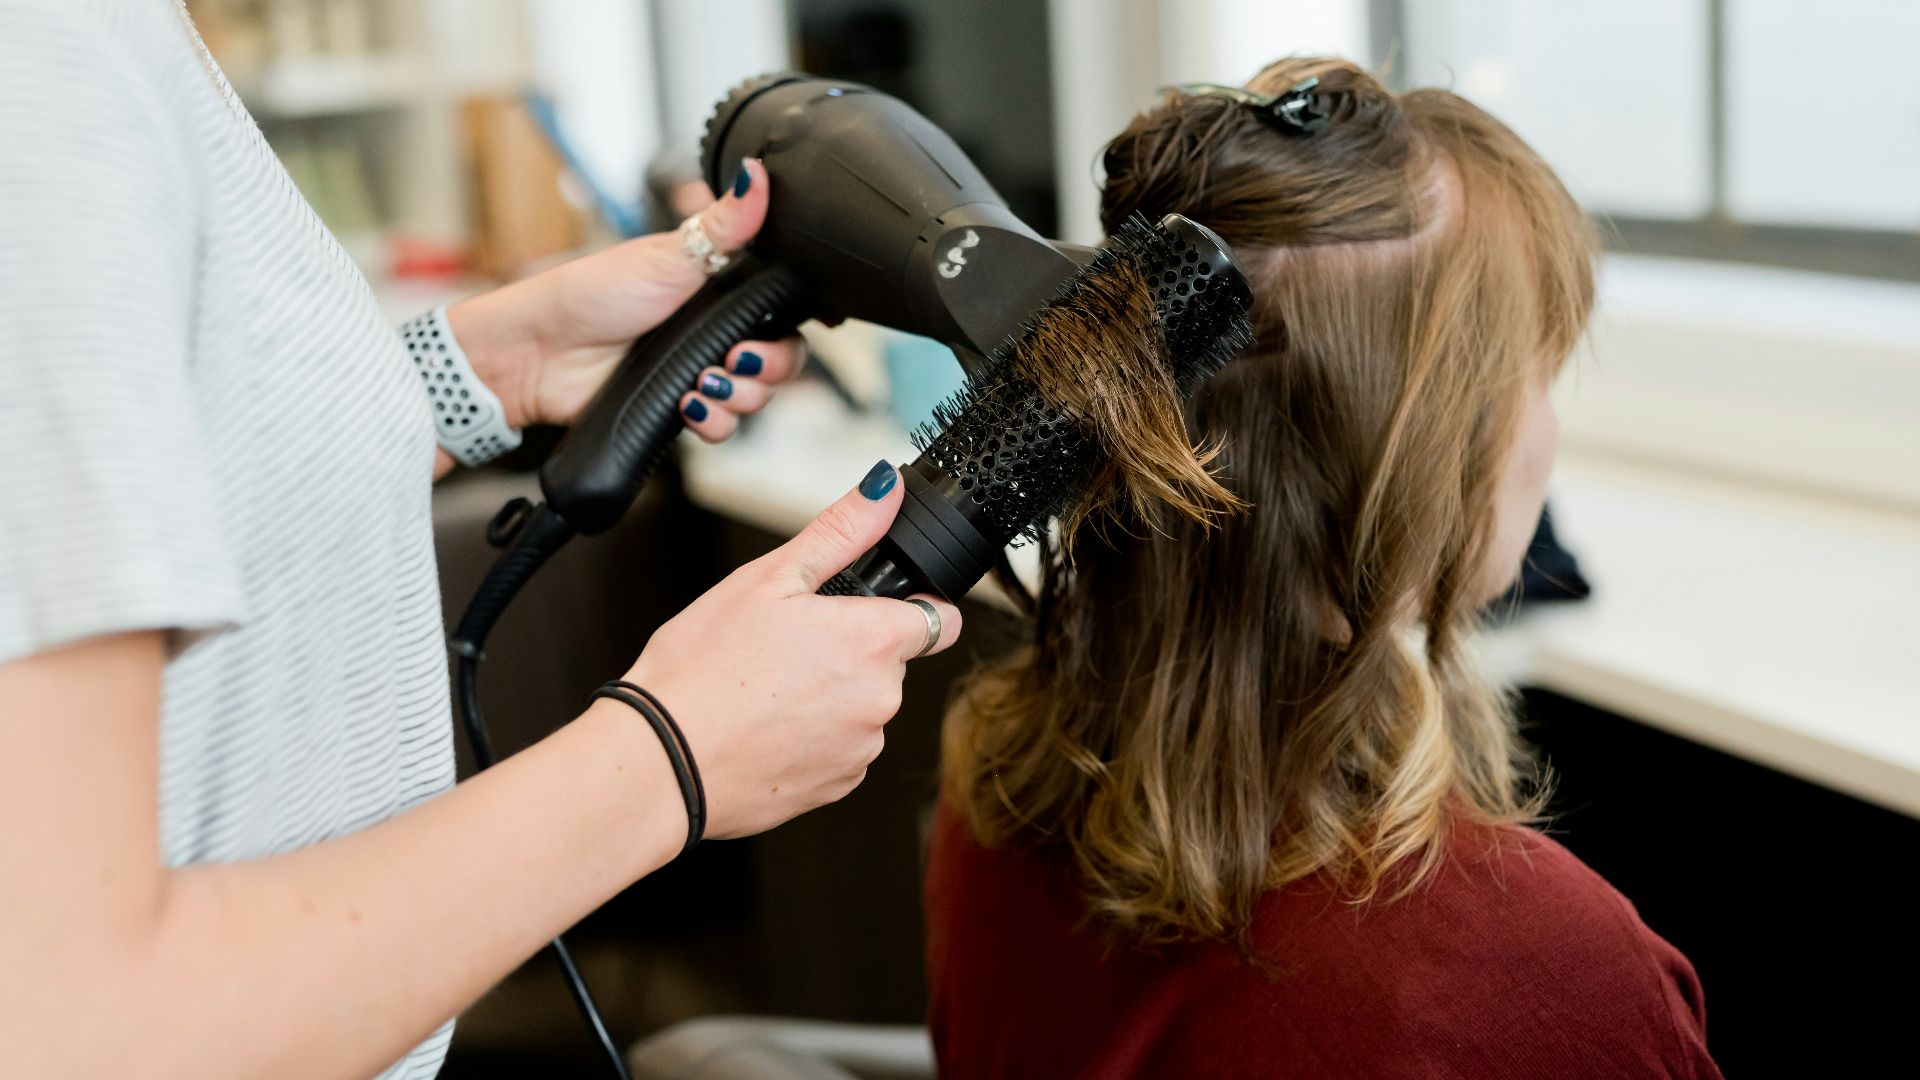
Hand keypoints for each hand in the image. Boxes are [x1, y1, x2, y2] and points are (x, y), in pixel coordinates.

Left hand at [445, 158, 803, 439]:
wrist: (541, 353)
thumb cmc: (593, 293)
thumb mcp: (668, 255)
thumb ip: (724, 224)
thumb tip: (759, 172)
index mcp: (720, 292)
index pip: (783, 315)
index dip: (790, 329)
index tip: (774, 330)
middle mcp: (715, 334)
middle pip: (780, 362)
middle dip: (768, 367)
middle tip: (736, 358)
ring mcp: (699, 372)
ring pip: (755, 398)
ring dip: (740, 397)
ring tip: (703, 383)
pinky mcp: (679, 409)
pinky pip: (721, 428)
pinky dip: (714, 423)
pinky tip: (688, 407)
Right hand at [621, 463, 962, 838]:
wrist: (660, 762)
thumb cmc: (702, 668)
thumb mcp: (767, 579)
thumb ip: (840, 532)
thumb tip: (884, 488)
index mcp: (871, 641)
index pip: (939, 619)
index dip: (909, 607)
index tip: (873, 609)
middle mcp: (881, 700)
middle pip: (891, 663)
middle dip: (851, 650)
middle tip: (785, 646)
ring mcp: (860, 749)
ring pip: (863, 707)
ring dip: (831, 696)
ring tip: (766, 689)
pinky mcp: (837, 786)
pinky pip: (841, 750)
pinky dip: (813, 738)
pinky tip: (764, 727)